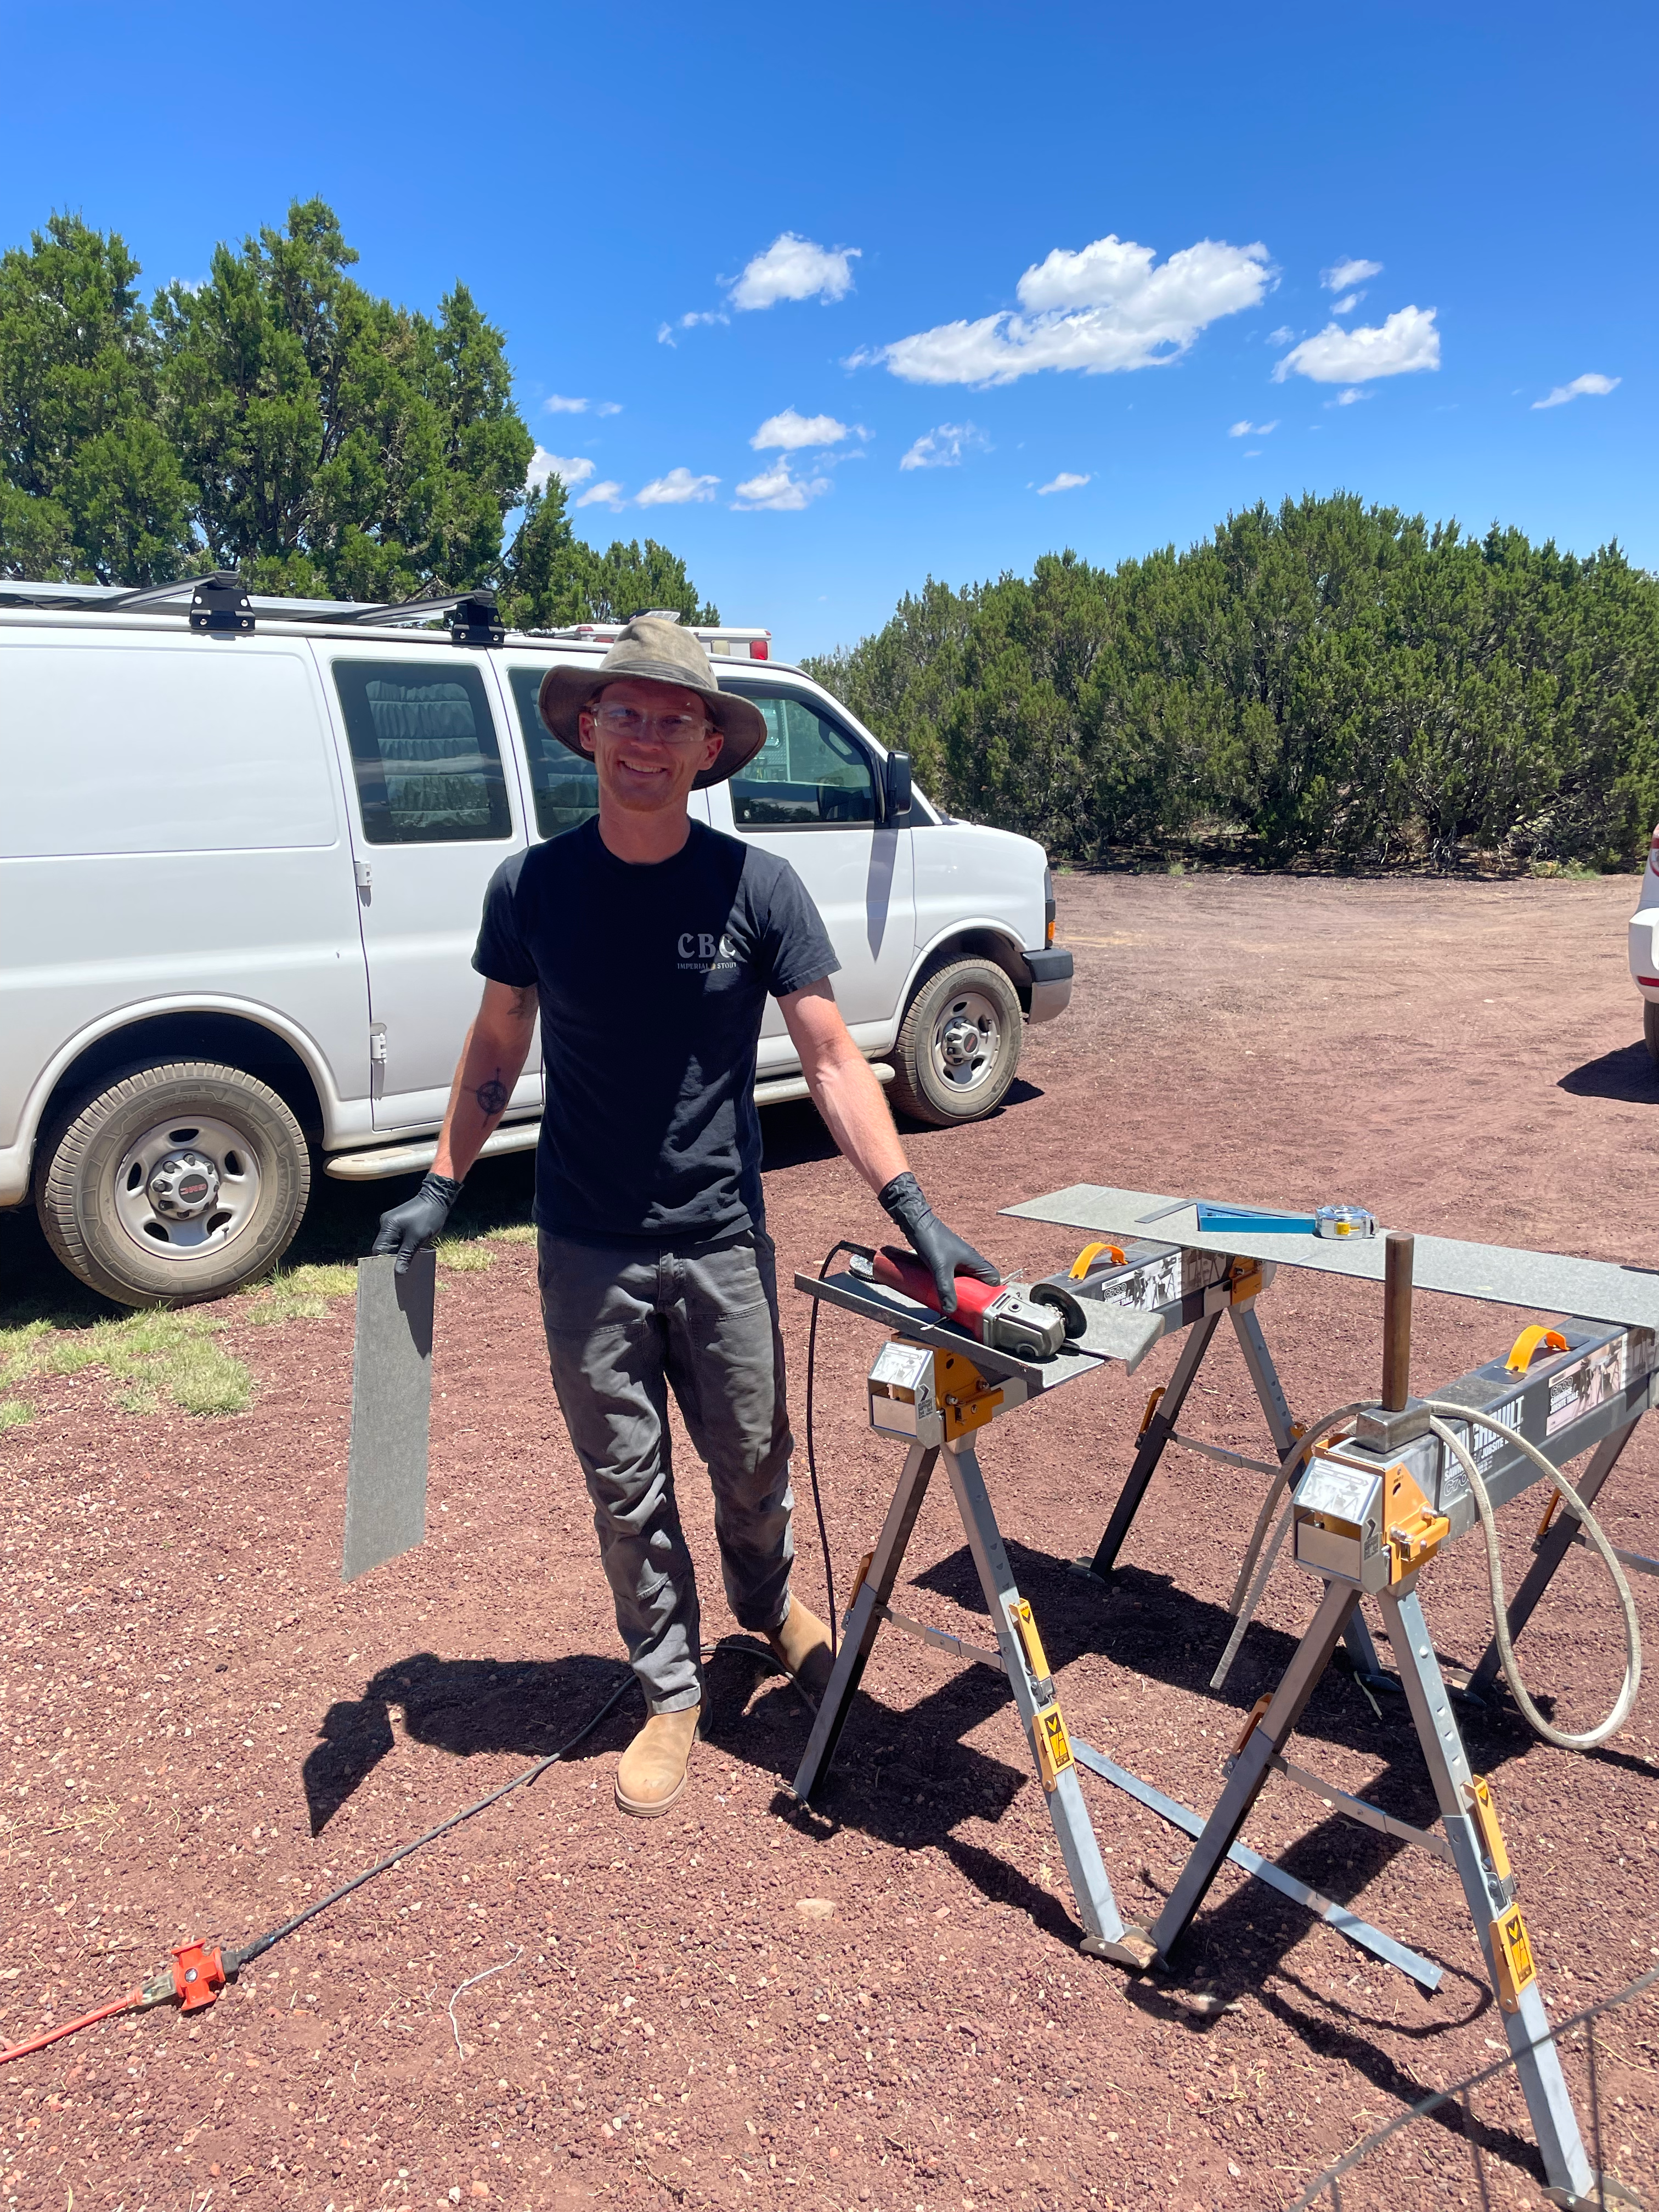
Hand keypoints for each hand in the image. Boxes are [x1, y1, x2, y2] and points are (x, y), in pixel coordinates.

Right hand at [371, 1172, 461, 1273]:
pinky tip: (410, 1256)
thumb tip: (398, 1272)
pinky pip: (398, 1239)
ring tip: (406, 1266)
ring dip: (399, 1254)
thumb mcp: (417, 1239)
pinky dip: (403, 1247)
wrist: (438, 1198)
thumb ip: (406, 1256)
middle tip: (400, 1273)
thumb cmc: (428, 1217)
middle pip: (384, 1248)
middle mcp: (386, 1224)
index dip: (384, 1263)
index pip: (378, 1250)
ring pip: (392, 1245)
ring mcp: (393, 1223)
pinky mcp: (400, 1223)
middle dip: (392, 1260)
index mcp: (387, 1226)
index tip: (391, 1275)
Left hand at [877, 1172, 1000, 1315]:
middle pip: (979, 1283)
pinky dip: (952, 1286)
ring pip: (966, 1281)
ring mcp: (959, 1261)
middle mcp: (970, 1261)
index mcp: (975, 1261)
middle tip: (966, 1307)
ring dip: (962, 1291)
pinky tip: (943, 1292)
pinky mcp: (948, 1261)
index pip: (994, 1279)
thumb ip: (946, 1289)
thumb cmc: (932, 1241)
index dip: (991, 1292)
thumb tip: (950, 1309)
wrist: (917, 1224)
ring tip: (955, 1302)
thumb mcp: (940, 1268)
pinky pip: (955, 1277)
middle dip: (974, 1295)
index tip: (983, 1304)